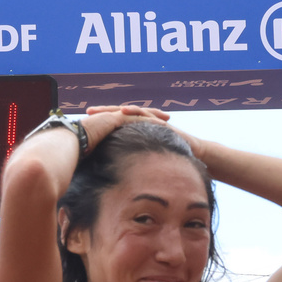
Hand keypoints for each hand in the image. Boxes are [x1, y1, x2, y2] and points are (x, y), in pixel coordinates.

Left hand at [84, 105, 208, 161]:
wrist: (195, 152)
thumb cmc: (171, 157)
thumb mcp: (149, 158)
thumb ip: (135, 159)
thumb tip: (116, 172)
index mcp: (138, 130)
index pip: (116, 123)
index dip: (102, 122)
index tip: (86, 123)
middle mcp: (144, 122)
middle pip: (120, 114)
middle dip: (104, 112)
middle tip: (88, 111)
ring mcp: (153, 119)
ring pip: (132, 111)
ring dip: (117, 109)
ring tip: (102, 109)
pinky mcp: (161, 121)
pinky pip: (146, 115)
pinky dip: (135, 112)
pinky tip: (124, 111)